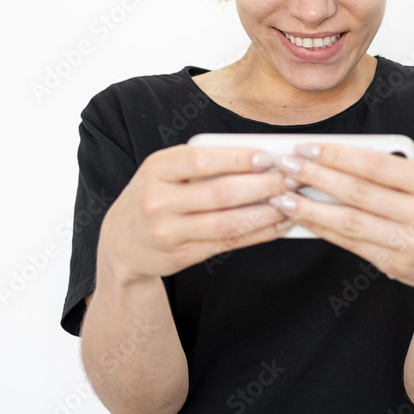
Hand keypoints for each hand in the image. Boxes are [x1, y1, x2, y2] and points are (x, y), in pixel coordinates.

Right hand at [98, 145, 293, 284]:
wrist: (121, 242)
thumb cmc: (155, 195)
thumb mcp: (165, 172)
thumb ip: (202, 163)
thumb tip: (261, 157)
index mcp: (156, 169)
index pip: (202, 160)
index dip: (239, 159)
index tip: (270, 157)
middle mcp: (158, 201)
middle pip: (221, 193)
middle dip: (263, 185)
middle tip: (292, 179)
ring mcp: (167, 232)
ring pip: (228, 223)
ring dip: (267, 214)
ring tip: (292, 203)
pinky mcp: (180, 256)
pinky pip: (227, 243)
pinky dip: (258, 234)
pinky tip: (278, 226)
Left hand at [269, 143, 413, 299]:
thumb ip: (387, 170)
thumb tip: (331, 159)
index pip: (374, 165)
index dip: (336, 156)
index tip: (306, 148)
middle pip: (358, 192)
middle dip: (316, 178)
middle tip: (285, 167)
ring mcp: (410, 243)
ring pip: (350, 222)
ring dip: (311, 209)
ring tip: (283, 197)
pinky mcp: (396, 266)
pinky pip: (352, 244)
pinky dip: (324, 230)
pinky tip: (303, 220)